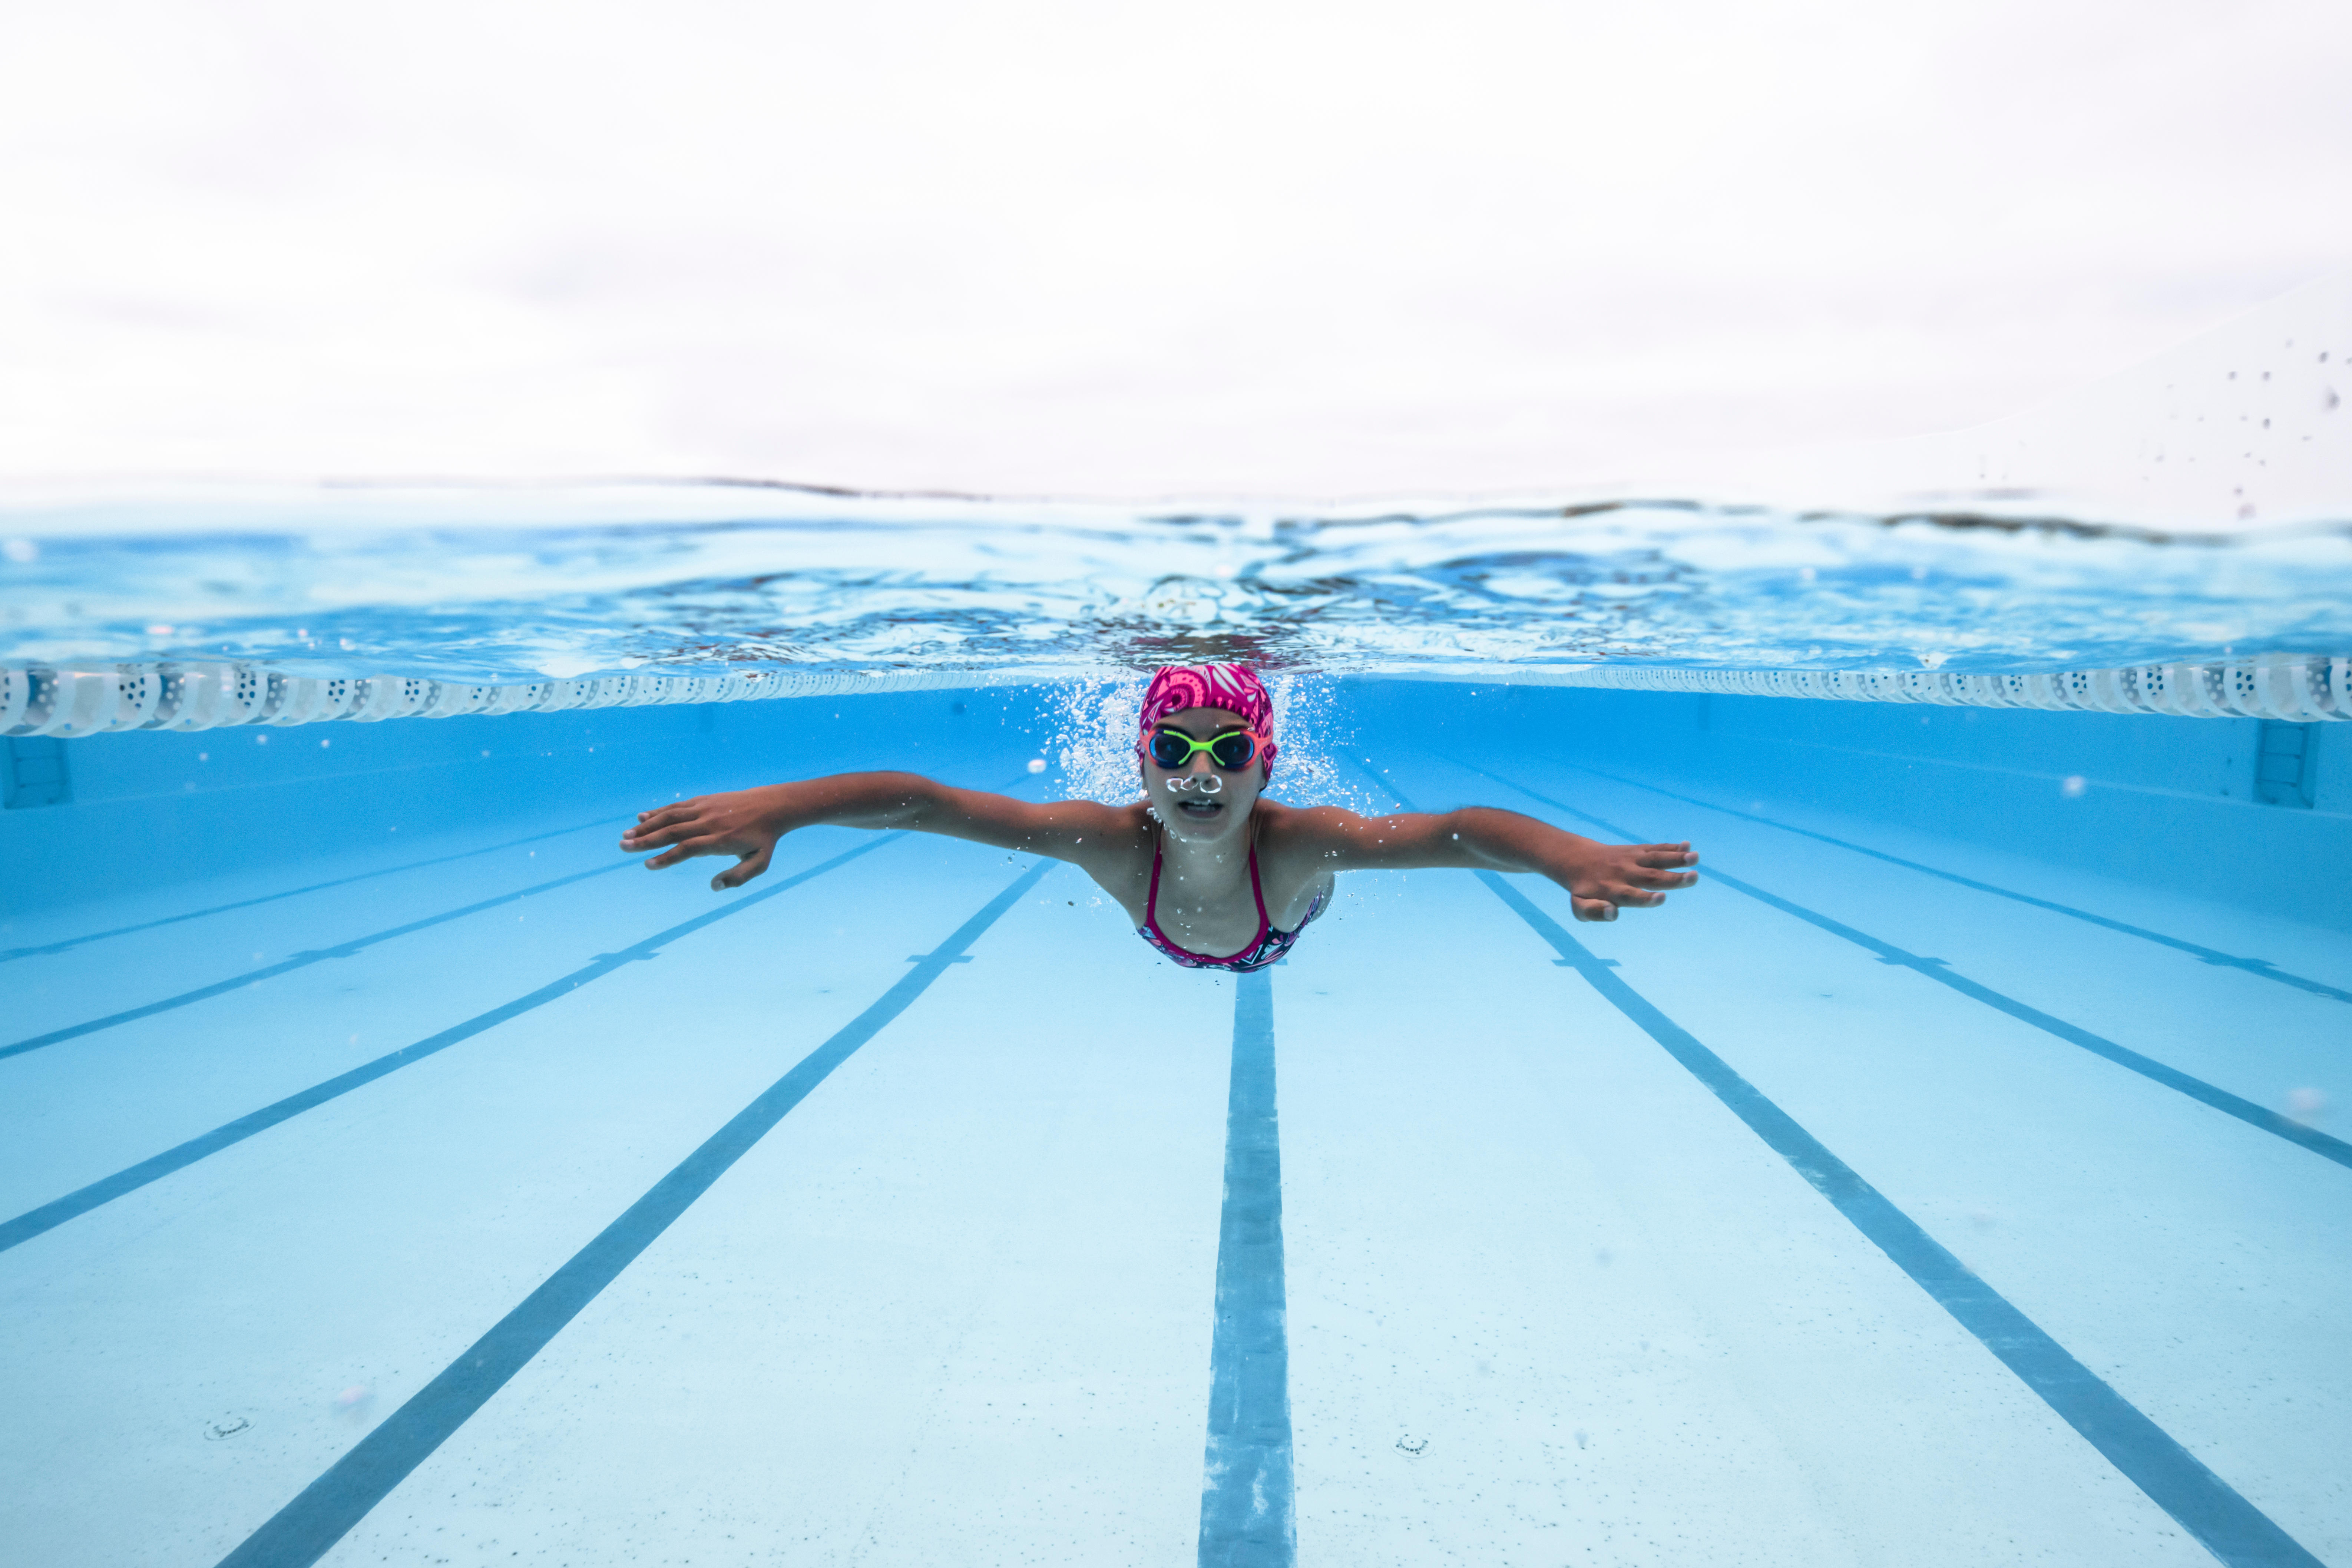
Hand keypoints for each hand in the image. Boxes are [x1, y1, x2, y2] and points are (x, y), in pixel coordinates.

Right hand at [619, 787, 793, 889]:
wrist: (773, 806)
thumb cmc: (764, 840)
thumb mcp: (760, 863)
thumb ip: (738, 877)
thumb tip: (714, 887)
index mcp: (721, 841)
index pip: (688, 849)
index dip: (667, 857)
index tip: (648, 864)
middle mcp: (710, 822)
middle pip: (673, 831)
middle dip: (646, 840)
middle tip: (623, 847)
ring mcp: (705, 809)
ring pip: (671, 816)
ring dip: (646, 825)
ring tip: (626, 835)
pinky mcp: (703, 800)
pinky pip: (677, 806)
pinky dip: (658, 811)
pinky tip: (641, 817)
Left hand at [1561, 840, 1698, 922]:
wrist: (1577, 860)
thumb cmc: (1582, 890)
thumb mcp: (1579, 907)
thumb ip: (1593, 912)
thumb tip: (1613, 913)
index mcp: (1611, 890)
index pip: (1630, 896)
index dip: (1645, 899)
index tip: (1661, 898)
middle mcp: (1623, 873)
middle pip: (1650, 877)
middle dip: (1673, 879)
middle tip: (1694, 877)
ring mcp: (1631, 860)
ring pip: (1656, 859)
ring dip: (1677, 858)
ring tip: (1696, 857)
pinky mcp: (1636, 851)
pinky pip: (1654, 848)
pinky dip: (1670, 847)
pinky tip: (1687, 845)